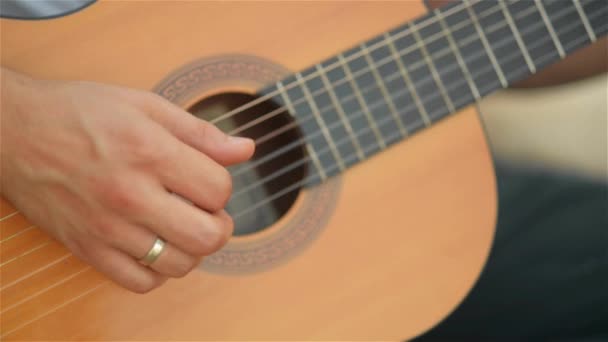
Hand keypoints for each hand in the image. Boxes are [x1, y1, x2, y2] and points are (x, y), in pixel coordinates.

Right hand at [0, 68, 253, 292]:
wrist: (13, 132)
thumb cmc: (80, 113)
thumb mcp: (146, 107)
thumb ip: (200, 132)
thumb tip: (246, 150)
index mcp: (150, 152)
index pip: (219, 190)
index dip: (223, 187)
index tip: (207, 180)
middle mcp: (131, 195)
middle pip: (208, 236)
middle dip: (220, 225)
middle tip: (207, 211)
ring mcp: (107, 227)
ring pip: (179, 265)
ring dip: (192, 249)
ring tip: (180, 227)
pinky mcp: (87, 249)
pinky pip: (140, 282)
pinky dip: (158, 271)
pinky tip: (155, 246)